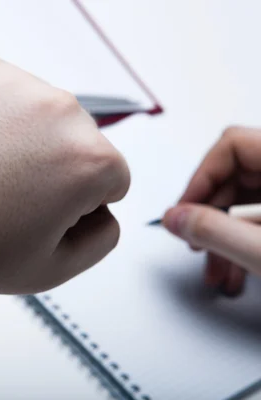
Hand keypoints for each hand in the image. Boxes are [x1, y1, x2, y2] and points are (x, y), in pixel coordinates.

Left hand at [0, 51, 129, 322]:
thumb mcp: (49, 270)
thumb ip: (100, 239)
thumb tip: (103, 213)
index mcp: (86, 158)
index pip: (111, 178)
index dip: (77, 204)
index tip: (42, 211)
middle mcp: (57, 109)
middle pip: (75, 141)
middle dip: (50, 167)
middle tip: (3, 196)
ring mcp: (13, 82)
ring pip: (36, 114)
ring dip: (17, 137)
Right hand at [163, 126, 260, 295]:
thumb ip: (216, 233)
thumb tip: (175, 218)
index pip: (232, 145)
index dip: (201, 177)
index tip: (186, 209)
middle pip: (236, 173)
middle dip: (210, 214)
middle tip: (196, 240)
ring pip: (247, 199)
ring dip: (225, 235)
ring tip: (218, 268)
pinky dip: (245, 241)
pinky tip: (239, 270)